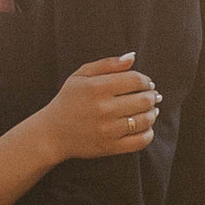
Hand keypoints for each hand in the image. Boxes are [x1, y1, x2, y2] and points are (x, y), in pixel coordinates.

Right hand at [45, 52, 161, 160]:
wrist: (52, 132)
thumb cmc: (69, 100)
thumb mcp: (81, 75)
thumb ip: (108, 64)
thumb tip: (132, 57)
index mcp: (96, 88)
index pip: (135, 80)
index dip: (146, 80)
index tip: (146, 83)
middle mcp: (103, 108)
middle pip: (143, 100)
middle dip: (152, 96)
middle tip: (152, 96)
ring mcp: (107, 130)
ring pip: (145, 120)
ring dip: (152, 113)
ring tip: (151, 110)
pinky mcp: (110, 147)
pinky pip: (140, 141)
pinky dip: (148, 133)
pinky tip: (145, 127)